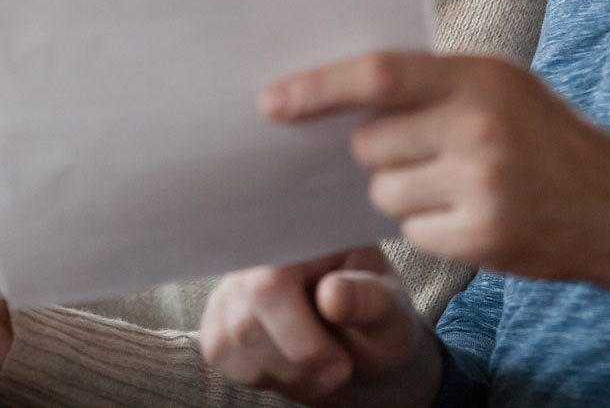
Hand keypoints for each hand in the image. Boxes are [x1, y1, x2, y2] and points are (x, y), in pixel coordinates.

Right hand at [200, 246, 438, 404]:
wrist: (362, 350)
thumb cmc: (379, 322)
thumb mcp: (392, 313)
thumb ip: (368, 300)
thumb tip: (331, 294)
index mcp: (306, 234)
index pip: (270, 281)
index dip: (299, 335)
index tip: (340, 364)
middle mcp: (259, 249)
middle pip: (246, 320)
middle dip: (297, 361)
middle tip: (338, 370)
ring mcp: (233, 282)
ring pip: (229, 342)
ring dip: (282, 373)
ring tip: (318, 368)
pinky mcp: (217, 316)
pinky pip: (219, 353)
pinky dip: (258, 375)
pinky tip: (288, 365)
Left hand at [264, 52, 609, 343]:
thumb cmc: (547, 138)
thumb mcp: (502, 87)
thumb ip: (433, 82)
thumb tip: (341, 89)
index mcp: (479, 78)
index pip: (378, 74)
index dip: (318, 87)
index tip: (271, 102)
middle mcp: (478, 129)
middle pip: (370, 143)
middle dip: (377, 152)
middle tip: (418, 152)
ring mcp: (481, 187)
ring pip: (383, 191)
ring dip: (400, 192)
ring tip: (452, 185)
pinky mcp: (481, 238)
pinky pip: (412, 232)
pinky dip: (427, 227)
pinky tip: (468, 216)